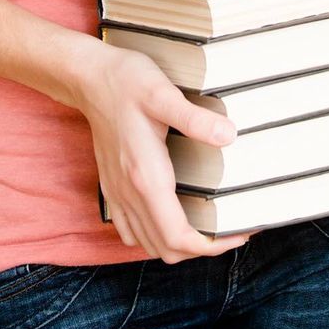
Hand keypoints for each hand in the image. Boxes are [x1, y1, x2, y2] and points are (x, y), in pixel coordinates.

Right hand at [71, 43, 249, 261]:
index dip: (212, 245)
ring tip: (211, 228)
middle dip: (202, 249)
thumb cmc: (126, 82)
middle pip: (165, 249)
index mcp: (146, 177)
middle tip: (233, 230)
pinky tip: (175, 219)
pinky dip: (156, 237)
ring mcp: (118, 194)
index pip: (178, 235)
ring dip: (180, 246)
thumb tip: (229, 136)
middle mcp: (129, 193)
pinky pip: (132, 230)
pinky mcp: (112, 188)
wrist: (89, 79)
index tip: (239, 233)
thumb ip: (195, 118)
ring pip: (148, 244)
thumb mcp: (163, 93)